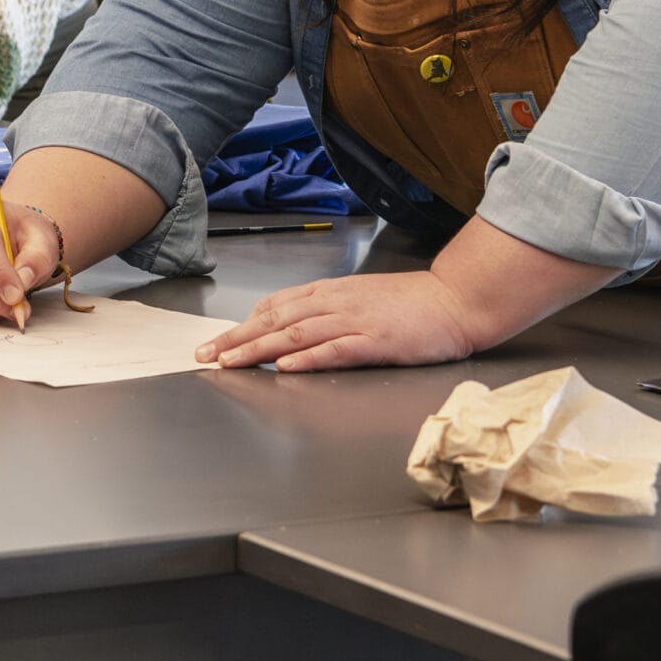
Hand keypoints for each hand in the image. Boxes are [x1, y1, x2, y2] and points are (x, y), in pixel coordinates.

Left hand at [195, 269, 479, 371]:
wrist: (456, 300)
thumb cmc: (412, 304)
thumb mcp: (361, 298)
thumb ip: (327, 311)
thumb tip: (292, 329)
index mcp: (331, 293)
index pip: (275, 306)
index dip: (242, 324)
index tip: (217, 341)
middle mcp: (336, 303)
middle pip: (275, 320)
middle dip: (236, 338)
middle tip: (205, 355)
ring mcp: (355, 321)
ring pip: (296, 334)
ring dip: (259, 349)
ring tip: (230, 362)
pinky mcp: (377, 341)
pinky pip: (336, 349)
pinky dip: (309, 358)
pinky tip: (286, 367)